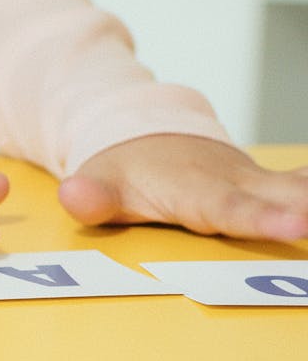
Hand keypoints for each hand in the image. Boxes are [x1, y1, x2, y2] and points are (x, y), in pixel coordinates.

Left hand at [58, 134, 307, 240]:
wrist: (145, 135)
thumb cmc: (122, 168)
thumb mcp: (98, 182)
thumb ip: (93, 197)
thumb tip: (75, 197)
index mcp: (199, 191)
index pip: (236, 211)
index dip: (266, 220)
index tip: (300, 226)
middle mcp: (239, 184)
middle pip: (290, 200)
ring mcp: (261, 183)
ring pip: (306, 191)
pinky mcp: (273, 187)